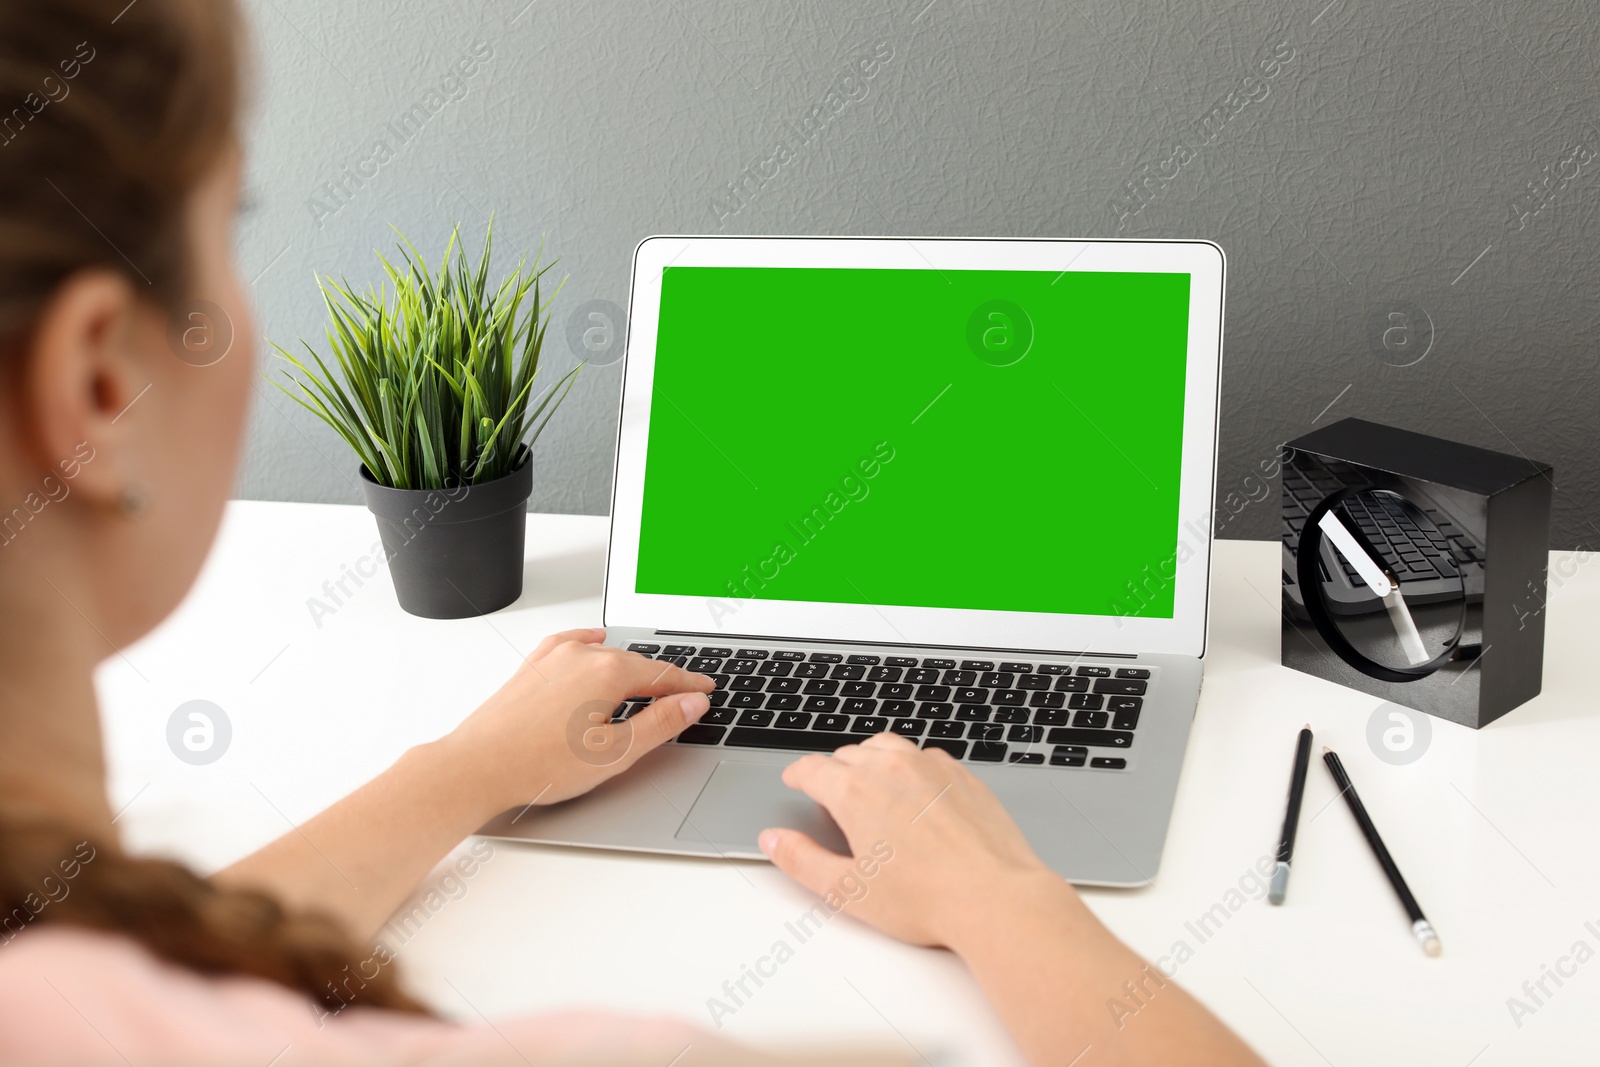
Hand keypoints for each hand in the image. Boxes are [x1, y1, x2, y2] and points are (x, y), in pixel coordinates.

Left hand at [448, 628, 715, 812]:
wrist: (476, 766)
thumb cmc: (538, 765)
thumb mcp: (615, 753)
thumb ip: (660, 724)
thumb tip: (692, 703)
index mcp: (608, 672)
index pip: (663, 675)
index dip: (689, 685)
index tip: (706, 690)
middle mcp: (582, 654)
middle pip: (636, 663)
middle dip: (663, 678)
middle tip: (686, 691)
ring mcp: (554, 657)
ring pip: (606, 653)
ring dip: (631, 666)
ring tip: (650, 680)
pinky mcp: (533, 665)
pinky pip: (572, 642)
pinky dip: (591, 642)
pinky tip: (595, 640)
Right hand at [758, 733, 1064, 950]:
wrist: (994, 896)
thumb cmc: (927, 898)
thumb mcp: (847, 890)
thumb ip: (802, 860)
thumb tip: (775, 841)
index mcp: (856, 792)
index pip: (812, 768)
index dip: (798, 775)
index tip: (796, 780)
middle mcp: (892, 769)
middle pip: (848, 754)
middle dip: (833, 771)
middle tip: (830, 796)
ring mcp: (930, 767)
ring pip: (886, 747)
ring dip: (870, 760)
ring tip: (868, 786)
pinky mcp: (961, 774)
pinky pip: (924, 756)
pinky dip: (909, 766)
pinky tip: (913, 792)